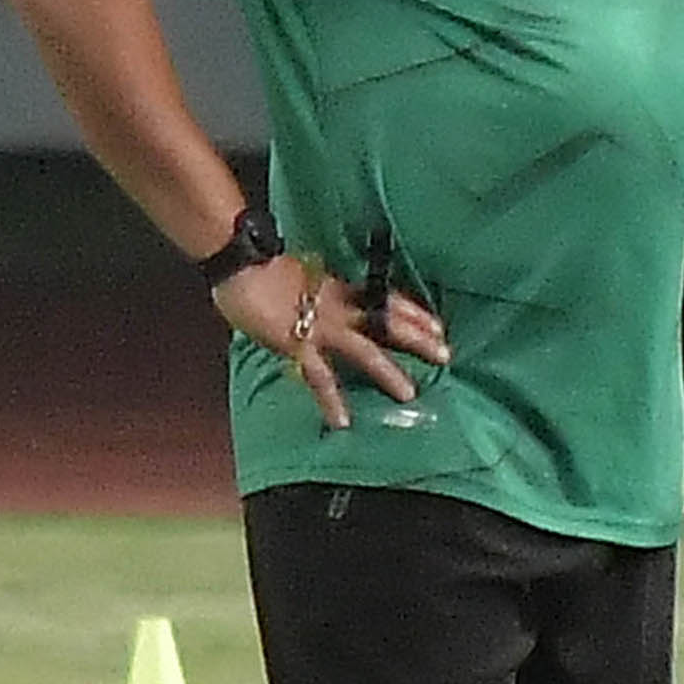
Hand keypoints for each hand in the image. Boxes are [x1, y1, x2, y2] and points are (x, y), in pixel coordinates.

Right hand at [215, 253, 447, 433]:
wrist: (238, 260)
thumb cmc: (259, 267)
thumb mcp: (298, 277)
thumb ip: (314, 292)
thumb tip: (317, 300)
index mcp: (338, 289)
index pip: (384, 300)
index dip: (412, 312)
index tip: (437, 325)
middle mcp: (338, 307)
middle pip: (387, 321)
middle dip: (417, 338)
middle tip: (445, 353)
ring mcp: (319, 326)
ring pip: (364, 350)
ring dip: (388, 372)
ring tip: (410, 393)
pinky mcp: (296, 344)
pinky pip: (319, 377)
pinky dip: (331, 401)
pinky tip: (343, 422)